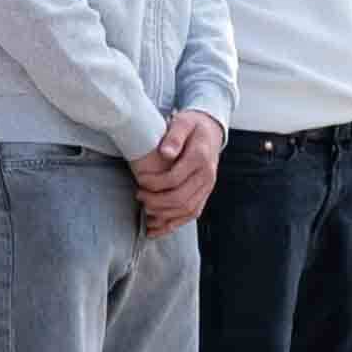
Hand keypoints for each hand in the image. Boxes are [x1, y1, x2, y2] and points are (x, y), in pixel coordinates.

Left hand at [129, 109, 225, 232]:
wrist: (212, 131)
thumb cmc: (193, 126)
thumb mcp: (183, 122)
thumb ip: (174, 136)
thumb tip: (164, 153)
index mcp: (200, 158)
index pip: (174, 178)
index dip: (154, 183)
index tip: (139, 180)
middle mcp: (206, 176)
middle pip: (180, 199)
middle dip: (156, 201)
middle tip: (139, 195)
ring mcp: (207, 188)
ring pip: (186, 211)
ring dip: (163, 215)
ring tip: (145, 210)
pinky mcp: (204, 195)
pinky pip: (190, 215)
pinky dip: (172, 225)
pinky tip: (155, 229)